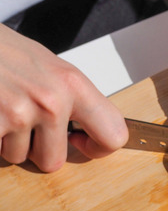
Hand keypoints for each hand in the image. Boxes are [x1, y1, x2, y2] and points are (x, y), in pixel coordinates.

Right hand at [0, 25, 127, 171]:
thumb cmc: (0, 49)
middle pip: (53, 161)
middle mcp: (51, 101)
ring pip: (18, 158)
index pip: (113, 134)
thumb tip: (91, 128)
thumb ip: (71, 97)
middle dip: (35, 149)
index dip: (98, 147)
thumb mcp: (48, 65)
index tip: (81, 142)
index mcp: (73, 84)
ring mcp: (19, 114)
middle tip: (21, 121)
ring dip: (6, 141)